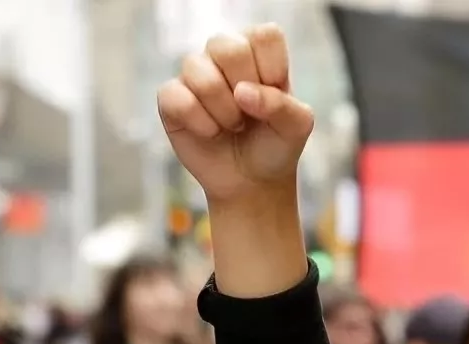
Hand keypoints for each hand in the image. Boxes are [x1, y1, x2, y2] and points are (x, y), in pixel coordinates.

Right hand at [157, 25, 313, 207]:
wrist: (251, 182)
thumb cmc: (275, 145)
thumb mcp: (296, 127)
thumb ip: (282, 104)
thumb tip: (242, 91)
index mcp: (258, 52)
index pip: (264, 36)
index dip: (272, 70)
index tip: (276, 97)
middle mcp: (224, 56)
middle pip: (227, 45)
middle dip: (243, 87)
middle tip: (250, 112)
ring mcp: (195, 74)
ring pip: (198, 70)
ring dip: (223, 110)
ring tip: (234, 125)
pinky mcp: (172, 97)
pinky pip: (176, 97)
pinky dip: (200, 122)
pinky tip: (211, 133)